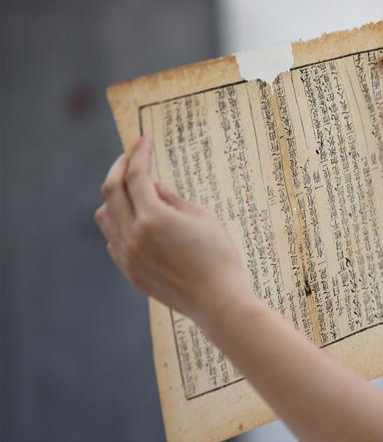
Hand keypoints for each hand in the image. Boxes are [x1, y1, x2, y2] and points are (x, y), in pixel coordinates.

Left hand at [94, 136, 253, 328]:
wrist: (218, 301)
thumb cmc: (219, 256)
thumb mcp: (203, 218)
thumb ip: (172, 199)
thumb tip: (151, 186)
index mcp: (154, 218)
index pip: (137, 176)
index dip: (139, 154)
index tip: (144, 140)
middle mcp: (133, 236)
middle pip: (112, 191)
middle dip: (121, 167)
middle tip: (131, 156)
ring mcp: (128, 256)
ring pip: (105, 216)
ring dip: (114, 197)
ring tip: (131, 190)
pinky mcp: (131, 272)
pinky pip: (113, 240)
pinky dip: (118, 224)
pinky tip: (136, 222)